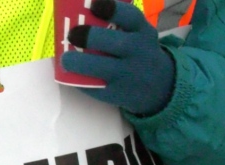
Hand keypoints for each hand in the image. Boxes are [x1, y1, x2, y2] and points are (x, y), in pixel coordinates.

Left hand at [61, 0, 175, 115]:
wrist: (159, 85)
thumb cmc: (137, 51)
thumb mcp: (137, 33)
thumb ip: (117, 24)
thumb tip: (77, 12)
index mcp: (142, 31)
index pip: (131, 17)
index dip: (112, 9)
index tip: (93, 4)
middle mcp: (139, 52)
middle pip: (117, 43)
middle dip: (91, 37)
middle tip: (72, 34)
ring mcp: (129, 76)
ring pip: (104, 69)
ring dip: (80, 63)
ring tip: (65, 59)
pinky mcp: (118, 95)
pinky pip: (96, 88)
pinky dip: (79, 81)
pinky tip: (70, 74)